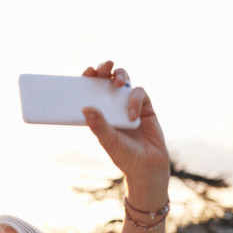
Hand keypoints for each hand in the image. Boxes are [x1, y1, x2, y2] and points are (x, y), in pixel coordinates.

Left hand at [81, 61, 169, 210]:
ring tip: (118, 83)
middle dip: (105, 68)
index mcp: (99, 111)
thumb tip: (85, 108)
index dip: (89, 78)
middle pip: (107, 79)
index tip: (87, 71)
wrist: (148, 166)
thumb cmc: (124, 155)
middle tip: (105, 67)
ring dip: (120, 76)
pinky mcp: (145, 106)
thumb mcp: (108, 140)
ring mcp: (129, 103)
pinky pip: (140, 93)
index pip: (91, 89)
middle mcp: (113, 104)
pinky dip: (135, 100)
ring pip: (124, 81)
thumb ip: (98, 125)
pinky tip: (132, 115)